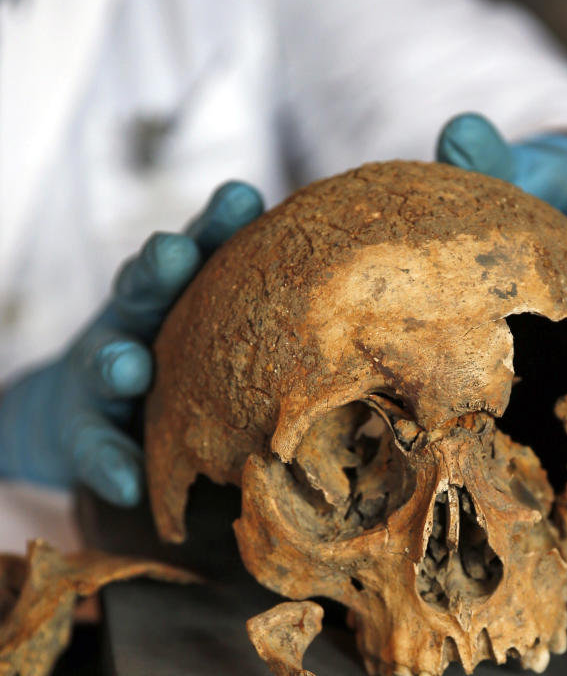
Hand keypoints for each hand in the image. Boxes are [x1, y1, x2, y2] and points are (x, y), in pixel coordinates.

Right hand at [0, 181, 262, 505]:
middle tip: (173, 252)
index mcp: (185, 295)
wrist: (97, 420)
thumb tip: (373, 308)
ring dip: (119, 361)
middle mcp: (140, 322)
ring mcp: (106, 374)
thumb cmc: (194, 370)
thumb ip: (271, 312)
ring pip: (108, 359)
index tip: (244, 196)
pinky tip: (125, 480)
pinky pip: (95, 448)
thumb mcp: (225, 335)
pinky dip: (109, 463)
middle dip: (159, 266)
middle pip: (145, 285)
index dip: (221, 220)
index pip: (202, 248)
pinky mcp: (84, 431)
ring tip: (128, 369)